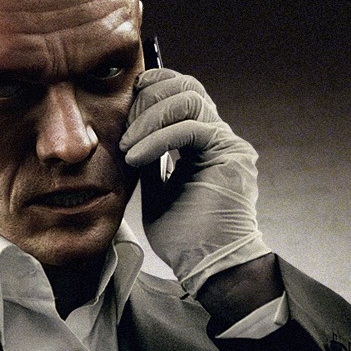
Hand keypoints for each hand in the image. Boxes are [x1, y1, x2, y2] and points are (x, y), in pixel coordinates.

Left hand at [122, 68, 271, 293]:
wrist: (207, 264)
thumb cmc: (181, 234)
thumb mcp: (153, 187)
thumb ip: (147, 158)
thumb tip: (126, 134)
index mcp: (199, 141)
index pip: (178, 93)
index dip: (150, 90)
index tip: (119, 108)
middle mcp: (217, 136)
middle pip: (186, 86)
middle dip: (147, 99)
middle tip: (123, 130)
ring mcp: (226, 143)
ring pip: (190, 99)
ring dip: (149, 118)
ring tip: (127, 147)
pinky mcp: (231, 155)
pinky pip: (193, 128)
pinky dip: (158, 139)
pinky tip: (136, 158)